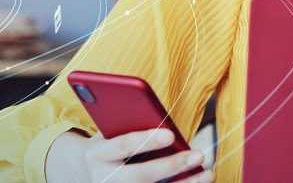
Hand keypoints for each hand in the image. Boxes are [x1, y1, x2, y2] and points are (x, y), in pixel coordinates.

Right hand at [46, 128, 212, 182]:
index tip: (171, 134)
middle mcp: (104, 179)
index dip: (146, 140)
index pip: (123, 146)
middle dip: (171, 166)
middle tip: (198, 155)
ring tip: (208, 173)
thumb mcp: (108, 131)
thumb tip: (160, 117)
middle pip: (141, 176)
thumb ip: (126, 124)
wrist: (84, 171)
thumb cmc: (106, 143)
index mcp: (98, 154)